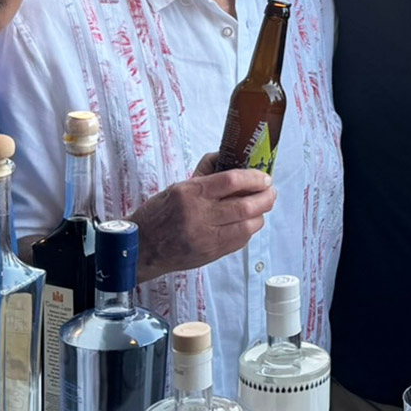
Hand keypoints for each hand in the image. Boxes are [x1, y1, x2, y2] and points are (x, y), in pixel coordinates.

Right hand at [130, 152, 276, 280]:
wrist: (140, 246)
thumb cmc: (158, 215)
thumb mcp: (177, 187)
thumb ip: (205, 174)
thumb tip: (228, 157)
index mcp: (190, 193)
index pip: (231, 180)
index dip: (254, 178)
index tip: (264, 177)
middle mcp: (199, 215)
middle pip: (245, 206)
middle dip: (266, 198)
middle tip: (270, 192)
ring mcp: (206, 237)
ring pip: (248, 226)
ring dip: (260, 216)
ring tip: (260, 208)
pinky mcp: (210, 253)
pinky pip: (240, 241)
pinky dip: (248, 230)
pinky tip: (246, 224)